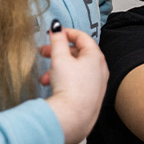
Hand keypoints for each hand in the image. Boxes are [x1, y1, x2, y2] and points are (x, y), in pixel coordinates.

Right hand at [40, 22, 107, 143]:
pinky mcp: (93, 96)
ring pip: (77, 69)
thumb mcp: (59, 58)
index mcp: (96, 56)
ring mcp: (98, 83)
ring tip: (45, 78)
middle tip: (43, 53)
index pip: (82, 37)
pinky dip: (66, 79)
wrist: (74, 117)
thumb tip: (56, 26)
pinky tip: (53, 87)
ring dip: (58, 69)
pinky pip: (79, 81)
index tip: (53, 33)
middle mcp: (101, 68)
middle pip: (79, 53)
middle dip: (58, 53)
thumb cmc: (69, 86)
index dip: (66, 33)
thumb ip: (57, 40)